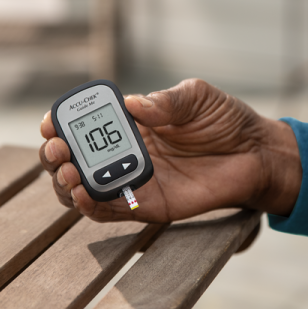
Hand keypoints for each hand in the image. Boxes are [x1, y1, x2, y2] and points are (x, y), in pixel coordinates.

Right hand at [39, 79, 301, 222]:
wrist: (256, 152)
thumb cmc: (226, 119)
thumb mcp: (196, 96)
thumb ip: (167, 100)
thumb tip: (134, 105)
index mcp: (132, 123)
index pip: (85, 124)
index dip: (63, 122)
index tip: (51, 122)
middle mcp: (127, 152)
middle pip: (76, 158)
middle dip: (56, 155)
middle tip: (57, 150)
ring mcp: (136, 180)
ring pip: (85, 188)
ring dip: (66, 183)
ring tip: (68, 173)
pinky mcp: (150, 206)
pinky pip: (112, 211)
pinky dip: (91, 206)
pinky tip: (83, 195)